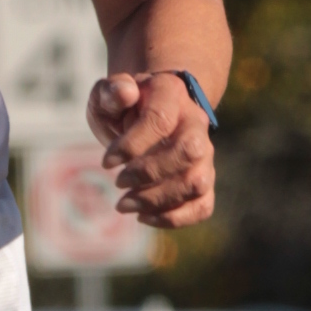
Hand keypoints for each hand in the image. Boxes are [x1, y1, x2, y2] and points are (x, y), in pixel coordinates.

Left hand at [88, 69, 215, 227]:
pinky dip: (174, 218)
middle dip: (149, 174)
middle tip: (118, 183)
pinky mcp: (204, 180)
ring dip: (157, 201)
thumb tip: (126, 92)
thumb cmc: (123, 108)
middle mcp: (196, 123)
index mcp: (172, 94)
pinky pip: (202, 205)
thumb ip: (112, 92)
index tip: (106, 162)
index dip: (131, 145)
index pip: (160, 120)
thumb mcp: (108, 95)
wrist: (147, 115)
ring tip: (124, 205)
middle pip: (188, 152)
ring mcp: (204, 154)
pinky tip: (144, 217)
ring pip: (197, 183)